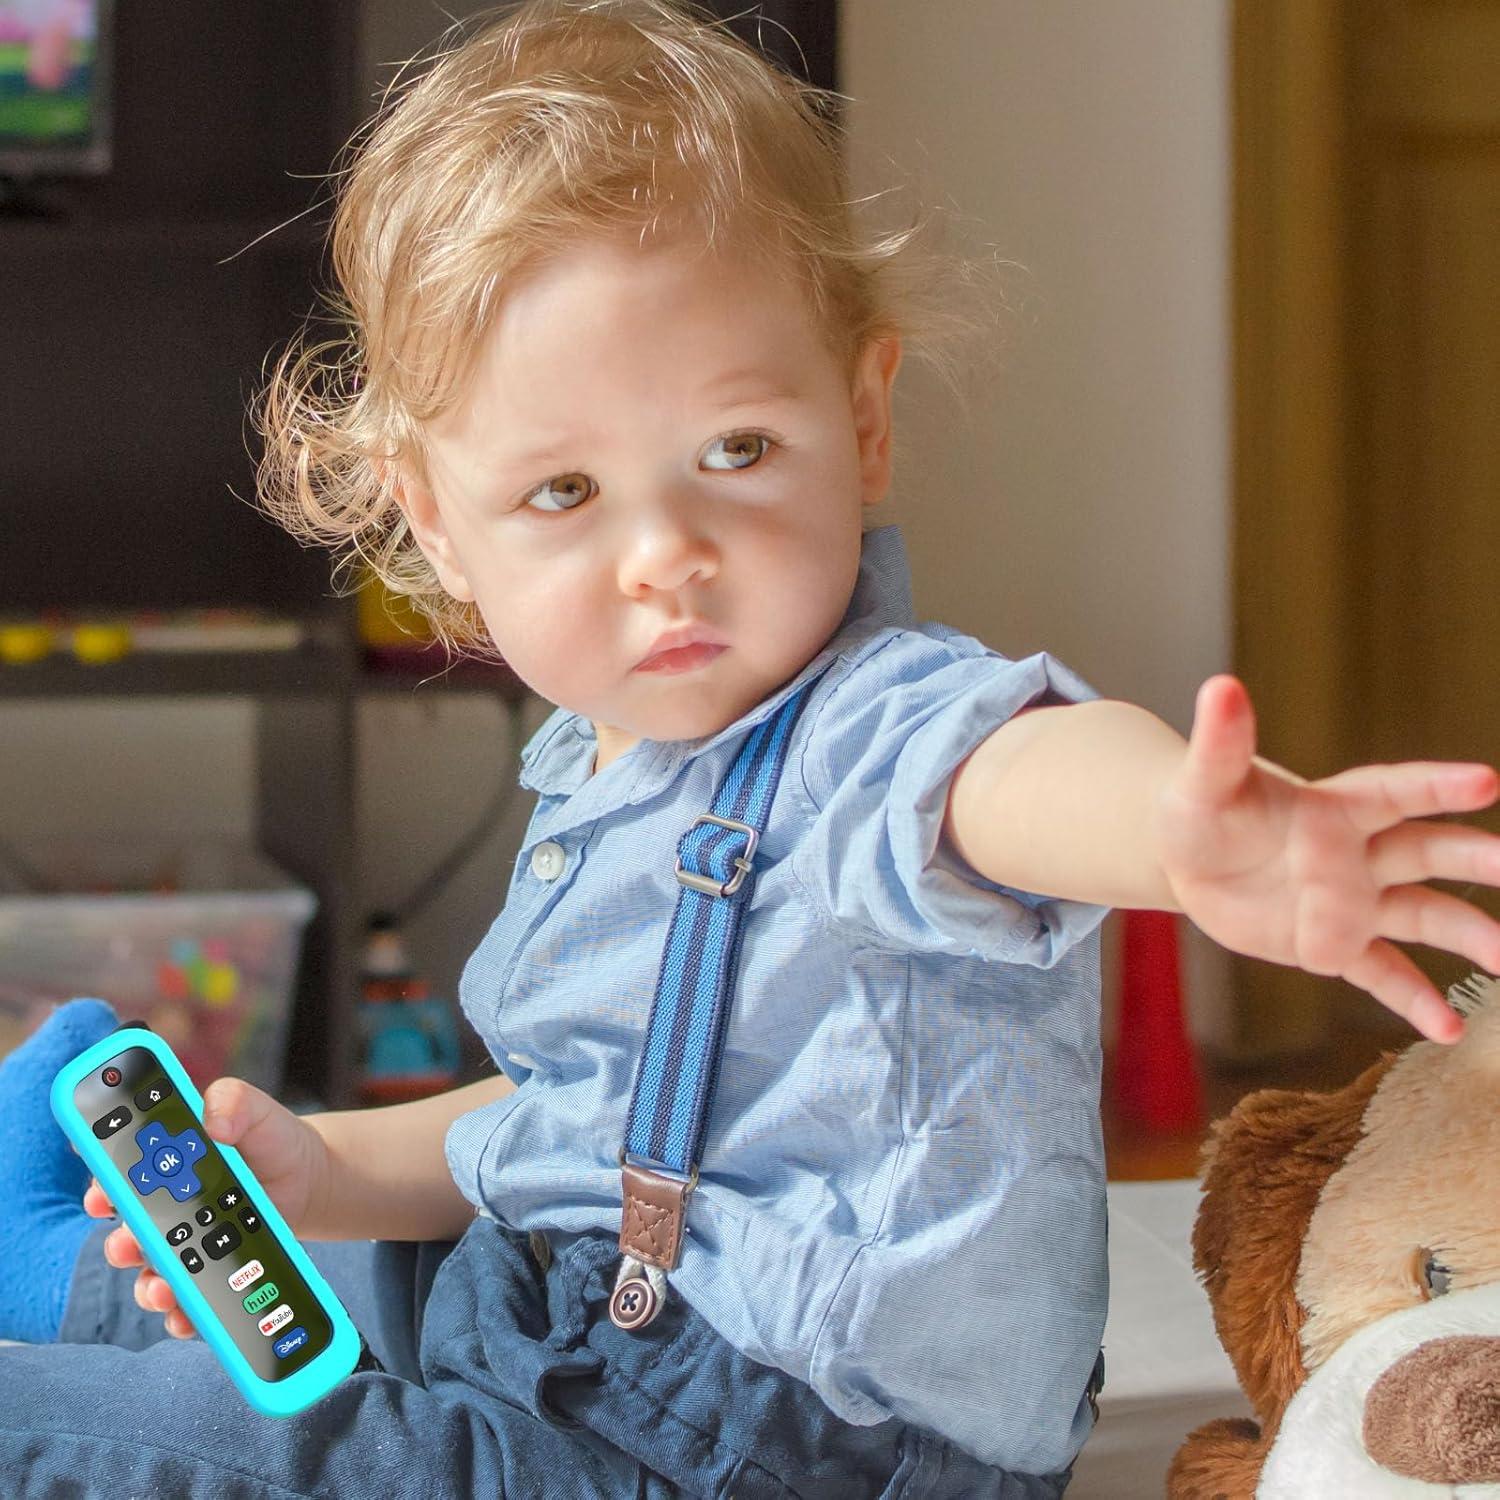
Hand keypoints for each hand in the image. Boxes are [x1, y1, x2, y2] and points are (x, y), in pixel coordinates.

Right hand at [83, 1078, 328, 1338]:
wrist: (307, 1178)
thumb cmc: (271, 1138)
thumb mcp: (255, 1109)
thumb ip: (232, 1101)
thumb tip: (213, 1121)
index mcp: (163, 1162)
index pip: (117, 1174)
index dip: (102, 1186)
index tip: (100, 1197)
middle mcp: (163, 1206)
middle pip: (127, 1230)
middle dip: (121, 1241)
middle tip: (129, 1243)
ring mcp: (182, 1241)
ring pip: (150, 1270)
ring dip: (147, 1282)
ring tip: (163, 1286)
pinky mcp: (207, 1269)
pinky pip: (186, 1296)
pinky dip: (181, 1310)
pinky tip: (187, 1313)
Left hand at [1155, 675, 1499, 1042]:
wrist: (1189, 860)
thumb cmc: (1200, 810)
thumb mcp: (1204, 781)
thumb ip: (1221, 742)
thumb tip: (1221, 685)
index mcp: (1330, 808)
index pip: (1391, 792)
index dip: (1435, 785)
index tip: (1485, 780)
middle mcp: (1355, 854)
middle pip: (1427, 852)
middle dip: (1476, 858)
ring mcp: (1350, 901)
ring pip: (1421, 915)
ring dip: (1467, 935)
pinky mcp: (1332, 945)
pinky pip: (1381, 973)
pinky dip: (1412, 1000)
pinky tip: (1448, 1028)